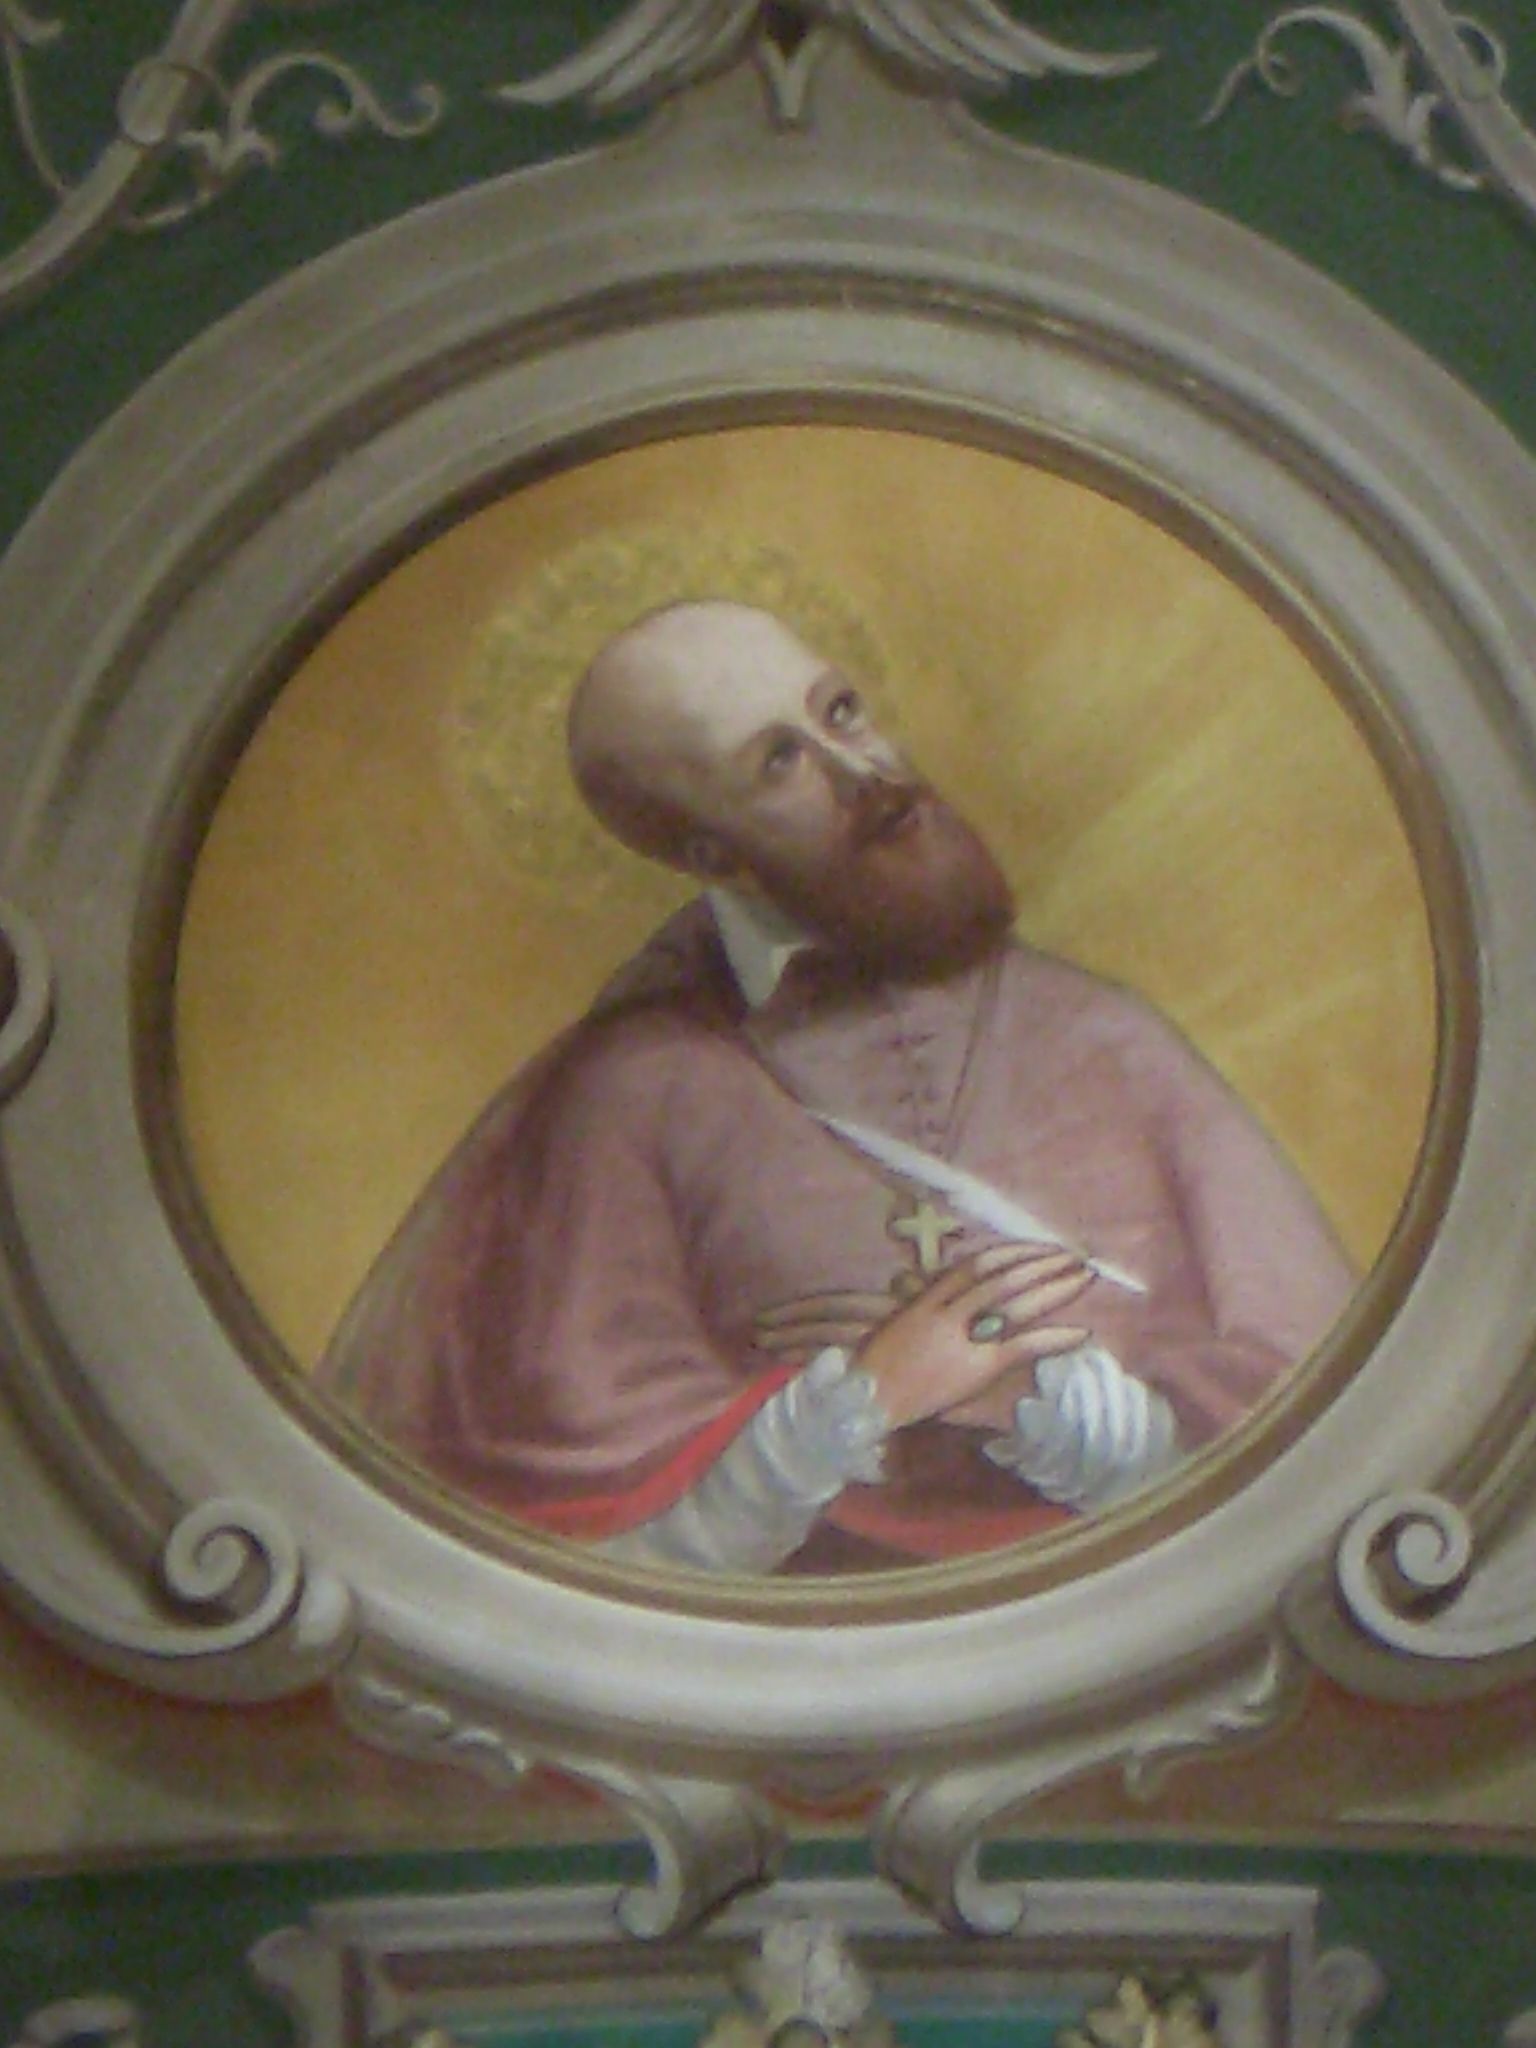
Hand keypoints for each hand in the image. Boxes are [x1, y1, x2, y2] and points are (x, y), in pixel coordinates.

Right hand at [758, 1244, 1091, 1429]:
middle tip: (1074, 1257)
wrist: (863, 1398)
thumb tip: (946, 1295)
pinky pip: (1024, 1346)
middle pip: (1003, 1276)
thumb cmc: (876, 1367)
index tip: (1038, 1249)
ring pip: (1017, 1303)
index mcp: (928, 1298)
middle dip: (1041, 1264)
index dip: (1011, 1253)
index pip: (977, 1264)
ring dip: (1054, 1289)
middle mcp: (948, 1309)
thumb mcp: (898, 1327)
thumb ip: (925, 1307)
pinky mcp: (977, 1366)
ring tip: (1084, 1278)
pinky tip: (1080, 1333)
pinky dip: (1054, 1337)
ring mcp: (963, 1336)